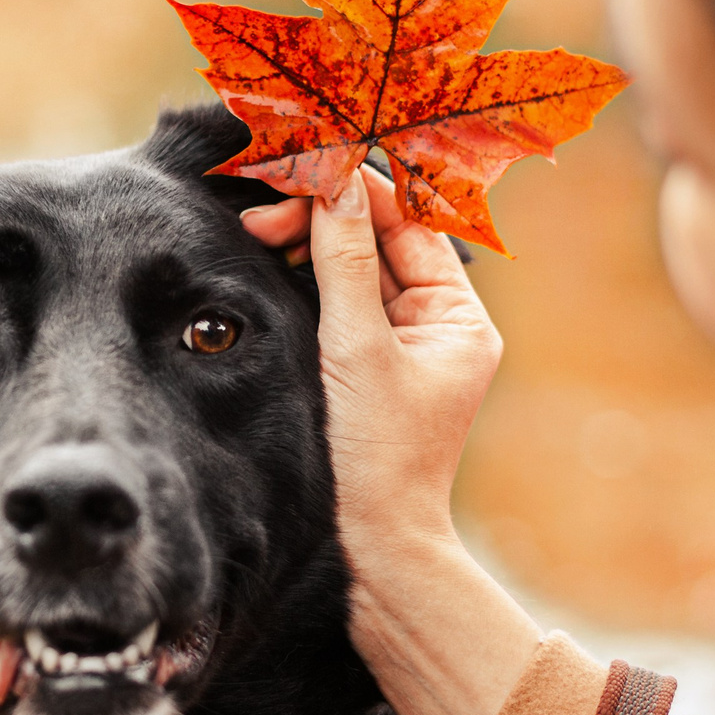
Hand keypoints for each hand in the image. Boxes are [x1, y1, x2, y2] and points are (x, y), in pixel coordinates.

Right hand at [239, 167, 502, 562]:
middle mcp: (437, 324)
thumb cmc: (374, 458)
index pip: (411, 223)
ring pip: (353, 266)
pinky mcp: (367, 365)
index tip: (302, 164)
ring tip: (256, 232)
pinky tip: (269, 261)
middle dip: (323, 214)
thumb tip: (336, 177)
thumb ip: (342, 259)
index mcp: (458, 318)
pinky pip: (339, 301)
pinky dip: (305, 276)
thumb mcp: (354, 348)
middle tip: (260, 210)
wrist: (370, 550)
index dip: (357, 187)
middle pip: (380, 238)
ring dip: (308, 242)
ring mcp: (402, 345)